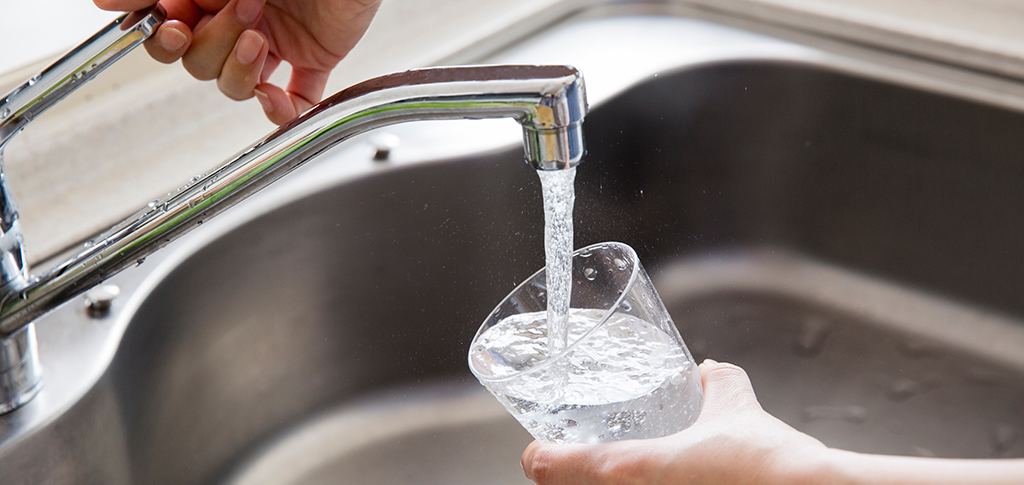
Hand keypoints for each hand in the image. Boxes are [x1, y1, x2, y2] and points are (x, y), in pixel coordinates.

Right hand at [94, 0, 380, 123]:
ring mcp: (275, 39)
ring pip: (233, 84)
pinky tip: (274, 97)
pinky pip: (293, 100)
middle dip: (210, 43)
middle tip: (240, 11)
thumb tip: (105, 1)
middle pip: (195, 60)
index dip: (159, 35)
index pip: (165, 26)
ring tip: (262, 37)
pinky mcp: (314, 58)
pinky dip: (280, 110)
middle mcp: (239, 14)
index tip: (167, 25)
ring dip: (240, 69)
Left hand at [521, 360, 1023, 483]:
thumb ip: (719, 386)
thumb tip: (711, 371)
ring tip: (627, 472)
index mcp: (629, 467)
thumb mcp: (736, 411)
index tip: (538, 453)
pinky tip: (670, 479)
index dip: (541, 459)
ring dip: (603, 483)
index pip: (551, 467)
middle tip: (575, 460)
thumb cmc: (767, 464)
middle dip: (573, 476)